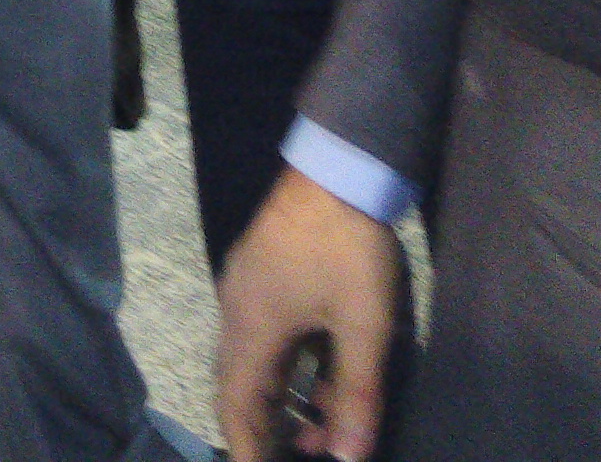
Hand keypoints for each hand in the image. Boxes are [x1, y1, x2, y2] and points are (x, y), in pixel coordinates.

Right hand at [217, 168, 403, 460]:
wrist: (338, 167)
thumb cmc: (346, 248)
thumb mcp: (363, 325)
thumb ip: (356, 394)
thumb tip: (348, 455)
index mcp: (252, 329)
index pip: (237, 406)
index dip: (248, 448)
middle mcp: (237, 312)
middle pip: (240, 385)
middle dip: (267, 427)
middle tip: (297, 456)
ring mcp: (246, 287)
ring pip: (254, 358)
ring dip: (281, 395)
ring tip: (318, 423)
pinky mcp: (262, 271)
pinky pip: (263, 333)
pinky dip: (285, 364)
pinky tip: (319, 372)